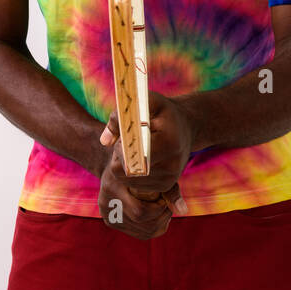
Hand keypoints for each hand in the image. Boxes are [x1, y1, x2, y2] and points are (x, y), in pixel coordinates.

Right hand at [97, 149, 175, 239]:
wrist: (117, 166)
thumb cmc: (140, 165)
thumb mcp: (153, 172)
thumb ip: (170, 190)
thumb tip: (183, 211)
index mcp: (112, 187)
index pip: (139, 211)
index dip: (158, 209)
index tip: (165, 200)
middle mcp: (106, 203)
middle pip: (140, 222)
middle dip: (160, 217)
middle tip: (169, 206)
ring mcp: (107, 215)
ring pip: (142, 231)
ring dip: (159, 224)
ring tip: (166, 212)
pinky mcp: (111, 222)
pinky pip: (139, 234)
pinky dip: (154, 229)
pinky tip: (160, 218)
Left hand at [98, 91, 191, 224]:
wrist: (185, 126)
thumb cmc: (162, 112)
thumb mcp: (145, 102)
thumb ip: (120, 116)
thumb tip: (105, 141)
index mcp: (168, 142)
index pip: (131, 155)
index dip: (120, 148)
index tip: (123, 137)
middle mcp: (172, 164)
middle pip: (126, 171)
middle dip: (119, 157)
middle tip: (125, 143)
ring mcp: (170, 178)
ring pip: (128, 180)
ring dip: (124, 165)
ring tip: (134, 150)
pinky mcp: (165, 186)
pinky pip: (135, 184)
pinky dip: (131, 173)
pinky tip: (140, 159)